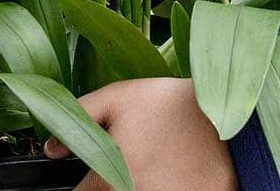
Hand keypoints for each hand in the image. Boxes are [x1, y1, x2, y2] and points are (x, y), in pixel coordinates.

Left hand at [45, 77, 238, 190]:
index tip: (95, 170)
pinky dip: (162, 188)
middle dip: (113, 183)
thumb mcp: (119, 98)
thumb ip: (79, 118)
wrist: (228, 118)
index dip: (85, 182)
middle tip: (135, 159)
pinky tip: (170, 174)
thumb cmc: (172, 106)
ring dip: (137, 184)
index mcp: (109, 180)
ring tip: (154, 164)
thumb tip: (51, 149)